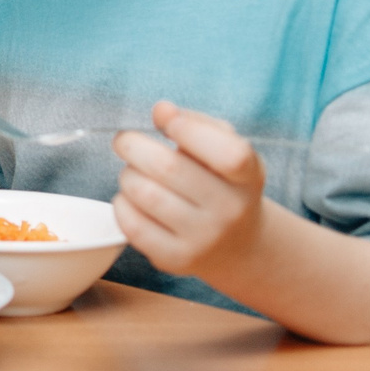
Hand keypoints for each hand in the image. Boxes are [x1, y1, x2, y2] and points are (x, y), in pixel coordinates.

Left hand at [112, 100, 267, 276]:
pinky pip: (131, 224)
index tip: (167, 122)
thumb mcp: (225, 149)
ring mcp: (204, 239)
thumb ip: (196, 123)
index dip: (190, 129)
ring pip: (143, 193)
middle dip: (132, 145)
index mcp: (247, 176)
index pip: (228, 154)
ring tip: (134, 172)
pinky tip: (132, 198)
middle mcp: (231, 210)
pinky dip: (122, 203)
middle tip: (124, 140)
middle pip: (168, 168)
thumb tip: (162, 110)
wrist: (236, 245)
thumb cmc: (221, 182)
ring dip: (127, 175)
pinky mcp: (177, 259)